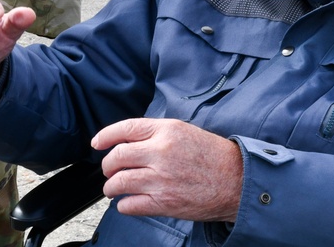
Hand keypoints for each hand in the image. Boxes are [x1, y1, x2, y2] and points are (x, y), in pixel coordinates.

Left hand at [92, 118, 243, 221]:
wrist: (236, 180)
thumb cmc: (211, 155)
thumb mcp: (183, 131)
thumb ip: (155, 134)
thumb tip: (127, 142)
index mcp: (166, 130)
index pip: (125, 129)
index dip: (106, 136)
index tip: (97, 143)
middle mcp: (161, 152)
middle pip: (117, 157)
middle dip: (107, 165)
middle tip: (109, 170)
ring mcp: (161, 179)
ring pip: (119, 182)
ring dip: (111, 186)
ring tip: (114, 188)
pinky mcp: (164, 203)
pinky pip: (130, 205)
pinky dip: (124, 204)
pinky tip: (127, 202)